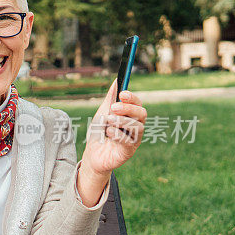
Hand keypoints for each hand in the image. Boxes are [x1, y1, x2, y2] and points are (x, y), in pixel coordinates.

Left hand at [78, 81, 146, 203]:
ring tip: (108, 121)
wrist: (92, 154)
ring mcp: (134, 139)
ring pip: (137, 127)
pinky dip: (118, 134)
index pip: (138, 103)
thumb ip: (110, 99)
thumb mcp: (102, 113)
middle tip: (113, 107)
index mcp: (131, 116)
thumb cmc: (99, 133)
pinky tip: (108, 132)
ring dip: (121, 121)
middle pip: (142, 114)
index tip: (122, 94)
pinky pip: (129, 141)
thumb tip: (116, 80)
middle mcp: (136, 126)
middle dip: (128, 109)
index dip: (132, 98)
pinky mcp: (129, 151)